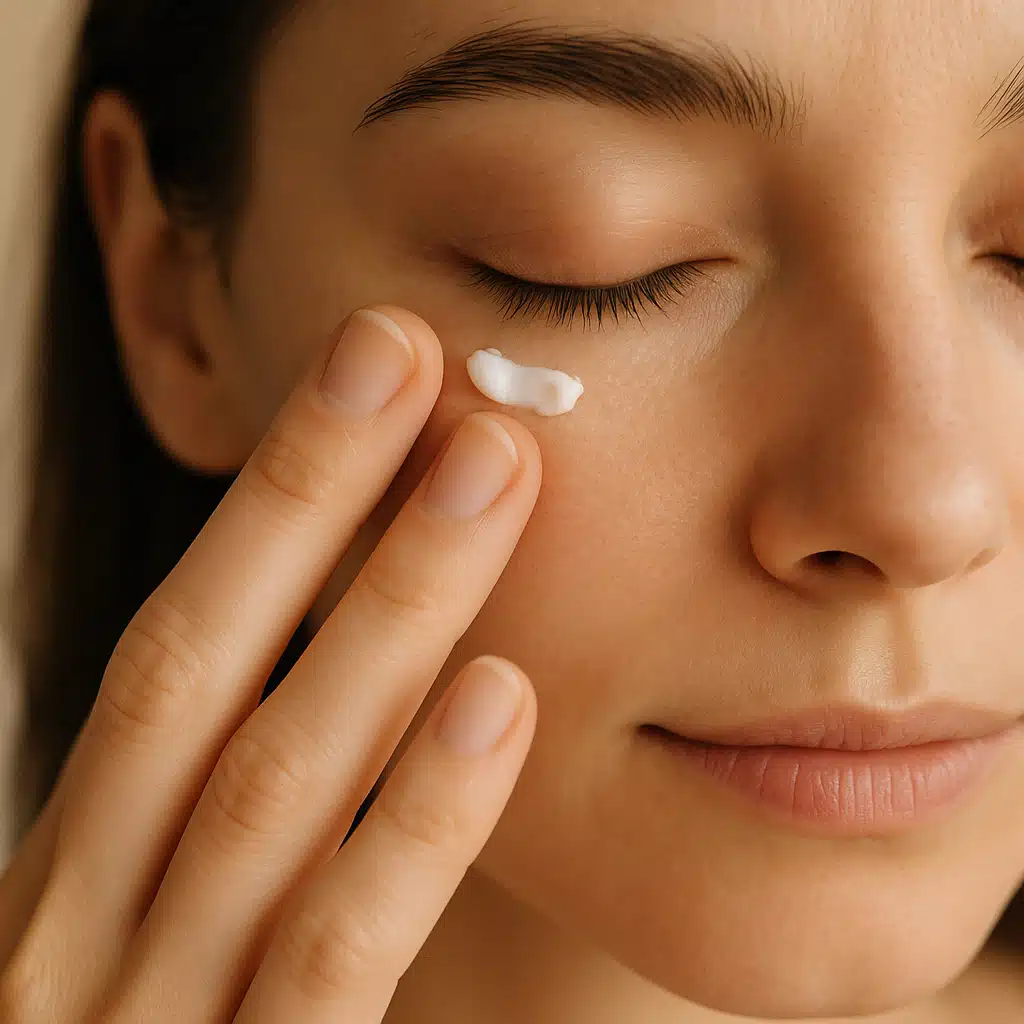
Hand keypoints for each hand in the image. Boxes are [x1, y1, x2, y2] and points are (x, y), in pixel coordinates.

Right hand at [0, 306, 540, 1021]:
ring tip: (489, 470)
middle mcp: (89, 919)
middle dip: (307, 500)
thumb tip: (356, 666)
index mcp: (82, 862)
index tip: (373, 374)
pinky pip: (332, 957)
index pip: (183, 643)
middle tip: (410, 351)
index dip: (273, 500)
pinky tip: (501, 697)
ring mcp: (145, 1019)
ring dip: (387, 611)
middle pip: (203, 665)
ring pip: (272, 779)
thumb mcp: (152, 940)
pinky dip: (415, 821)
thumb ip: (229, 830)